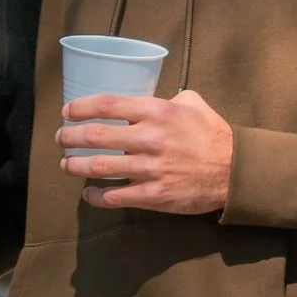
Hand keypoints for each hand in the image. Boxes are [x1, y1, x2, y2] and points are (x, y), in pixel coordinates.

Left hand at [60, 89, 234, 215]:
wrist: (235, 171)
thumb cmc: (213, 135)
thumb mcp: (193, 105)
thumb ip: (168, 99)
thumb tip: (150, 99)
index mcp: (157, 112)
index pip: (108, 106)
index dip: (81, 108)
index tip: (67, 112)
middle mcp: (149, 139)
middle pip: (95, 136)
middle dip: (70, 137)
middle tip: (61, 139)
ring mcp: (149, 169)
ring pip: (99, 167)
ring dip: (75, 166)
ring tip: (66, 165)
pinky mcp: (153, 195)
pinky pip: (114, 197)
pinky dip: (95, 196)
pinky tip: (89, 192)